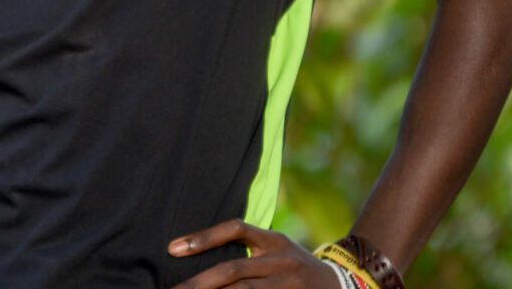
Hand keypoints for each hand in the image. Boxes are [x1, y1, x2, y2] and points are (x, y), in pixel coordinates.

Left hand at [167, 219, 339, 287]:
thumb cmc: (294, 264)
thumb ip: (246, 248)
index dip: (203, 237)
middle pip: (233, 270)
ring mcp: (287, 286)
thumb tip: (197, 254)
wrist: (339, 286)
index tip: (172, 248)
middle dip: (198, 282)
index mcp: (273, 239)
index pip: (235, 229)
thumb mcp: (275, 246)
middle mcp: (280, 260)